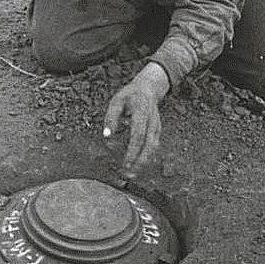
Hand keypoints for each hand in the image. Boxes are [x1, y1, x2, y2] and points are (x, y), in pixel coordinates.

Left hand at [103, 62, 169, 179]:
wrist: (148, 88)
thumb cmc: (130, 95)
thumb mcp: (116, 101)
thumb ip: (111, 118)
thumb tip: (106, 135)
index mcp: (142, 112)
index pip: (138, 135)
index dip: (133, 151)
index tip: (125, 163)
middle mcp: (152, 121)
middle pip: (149, 145)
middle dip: (140, 162)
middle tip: (130, 174)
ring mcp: (157, 126)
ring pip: (154, 148)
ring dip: (144, 162)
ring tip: (132, 174)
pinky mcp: (157, 130)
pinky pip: (154, 146)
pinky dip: (147, 157)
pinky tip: (138, 165)